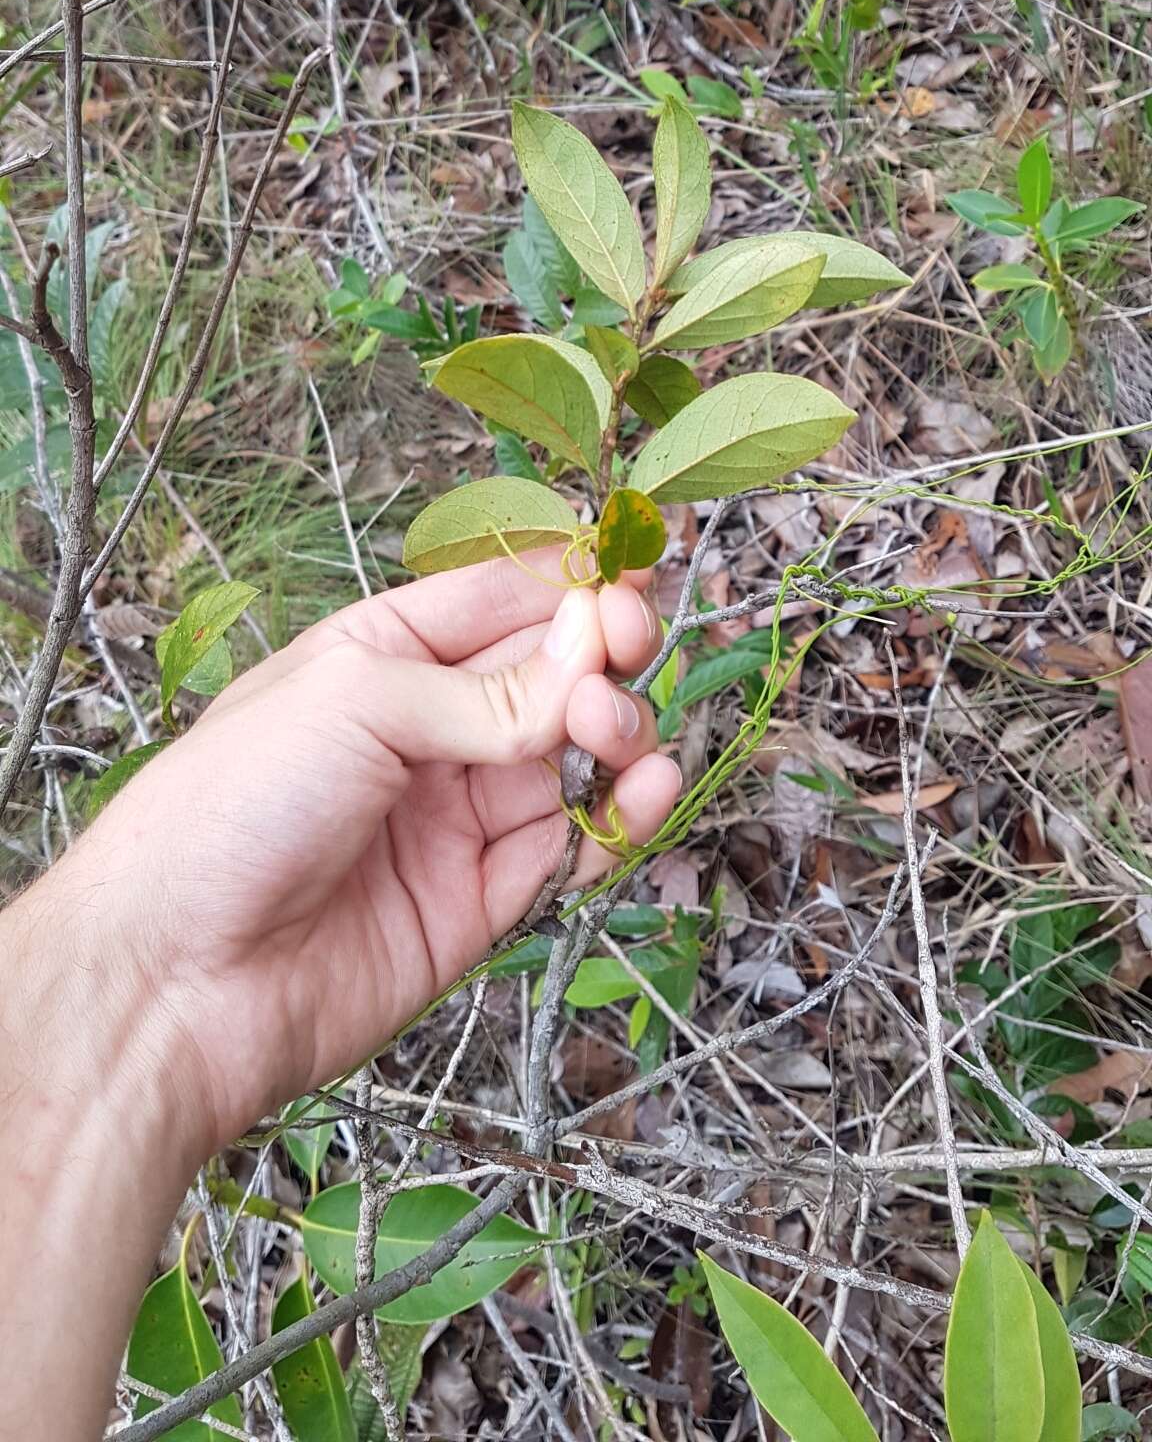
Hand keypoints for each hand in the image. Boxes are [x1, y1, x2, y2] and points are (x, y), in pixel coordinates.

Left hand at [52, 556, 679, 1154]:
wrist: (173, 982)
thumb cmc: (227, 811)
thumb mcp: (355, 701)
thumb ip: (486, 689)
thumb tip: (591, 653)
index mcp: (380, 656)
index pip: (499, 601)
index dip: (575, 587)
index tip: (639, 575)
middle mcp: (424, 731)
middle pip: (550, 677)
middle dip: (602, 657)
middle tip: (628, 657)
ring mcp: (453, 818)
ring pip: (571, 760)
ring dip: (619, 736)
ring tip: (617, 738)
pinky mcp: (477, 903)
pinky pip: (568, 849)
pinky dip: (618, 820)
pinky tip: (641, 795)